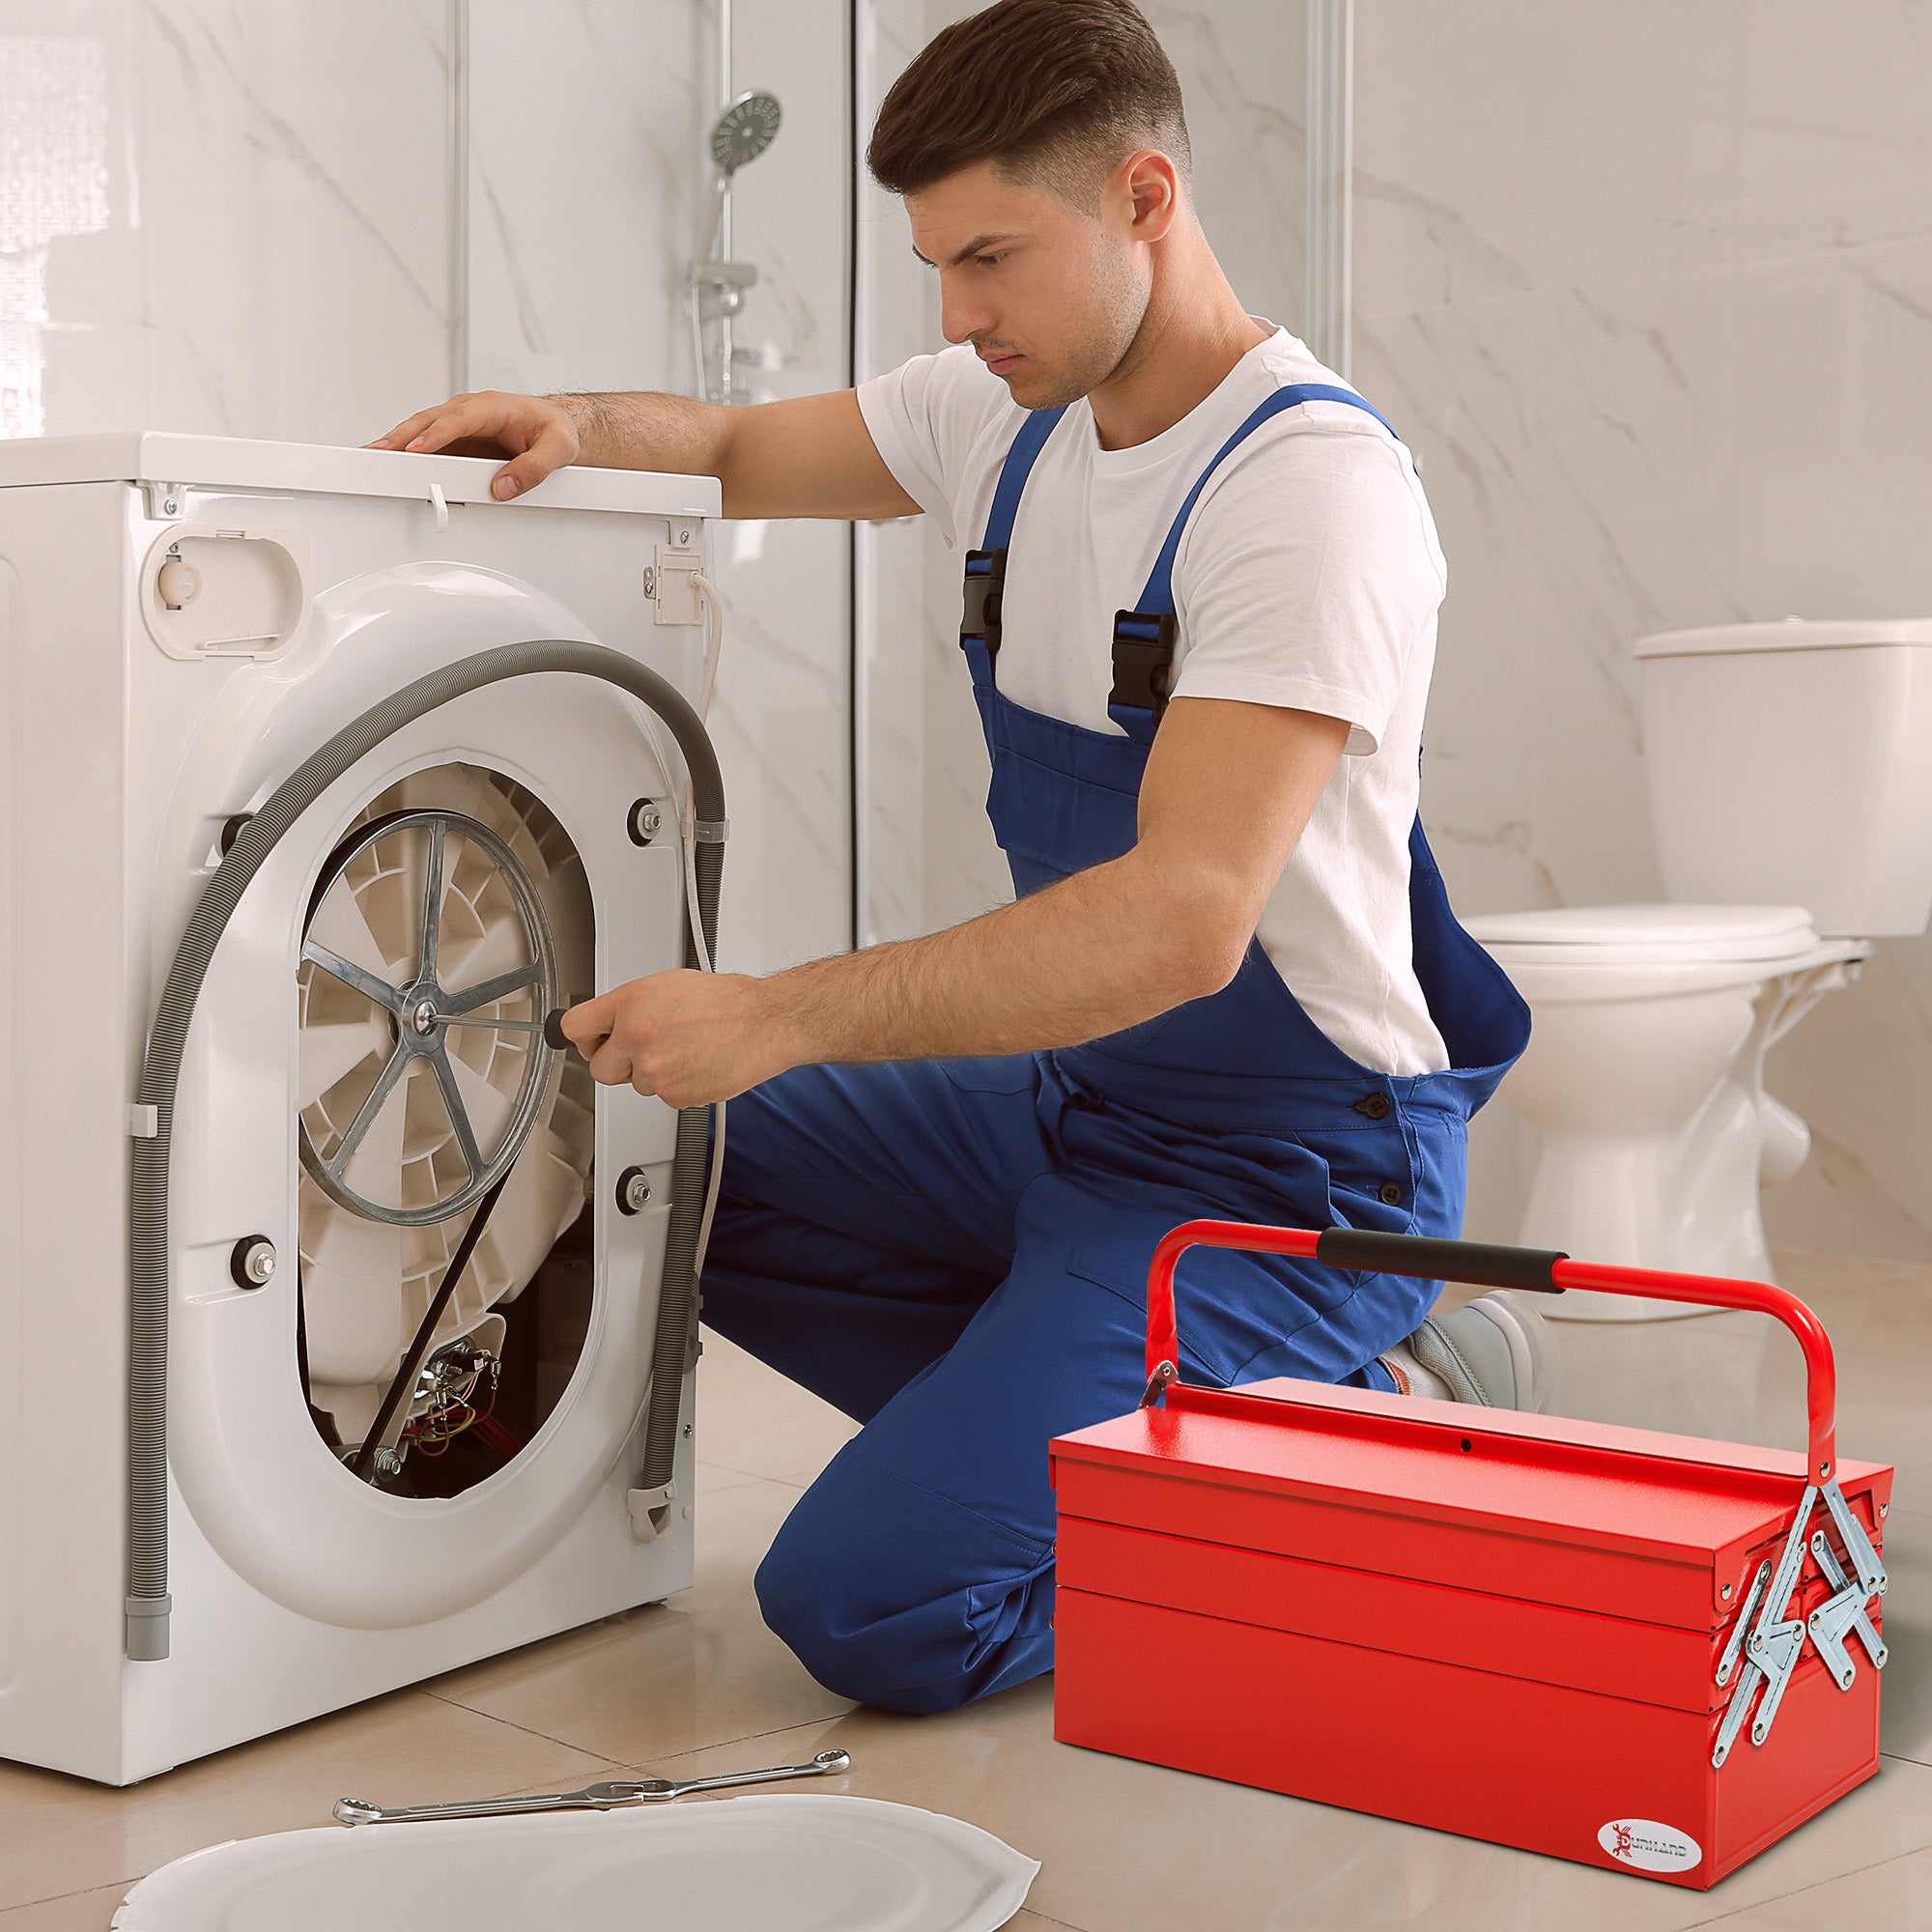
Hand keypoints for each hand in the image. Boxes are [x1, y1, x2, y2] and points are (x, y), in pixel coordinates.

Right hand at [365, 390, 580, 500]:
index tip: (417, 448)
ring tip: (372, 458)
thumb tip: (503, 488)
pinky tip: (390, 465)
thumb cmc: (556, 430)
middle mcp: (470, 413)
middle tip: (378, 453)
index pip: (458, 419)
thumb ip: (534, 469)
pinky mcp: (456, 442)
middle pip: (428, 422)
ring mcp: (460, 427)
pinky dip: (407, 454)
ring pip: (421, 432)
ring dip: (396, 444)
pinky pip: (428, 447)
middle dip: (402, 437)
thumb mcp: (559, 449)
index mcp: (492, 407)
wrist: (557, 426)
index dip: (436, 434)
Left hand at [561, 971, 802, 1108]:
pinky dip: (678, 1085)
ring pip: (637, 1084)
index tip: (594, 1040)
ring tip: (685, 1050)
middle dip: (618, 1064)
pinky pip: (663, 1097)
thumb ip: (632, 1006)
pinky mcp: (674, 1095)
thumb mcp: (667, 985)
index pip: (575, 1027)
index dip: (585, 1038)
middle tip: (642, 1052)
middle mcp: (637, 1037)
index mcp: (631, 1004)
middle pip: (599, 1070)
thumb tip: (612, 1023)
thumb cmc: (726, 1001)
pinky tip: (697, 1064)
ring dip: (654, 1073)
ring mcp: (654, 1070)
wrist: (763, 1023)